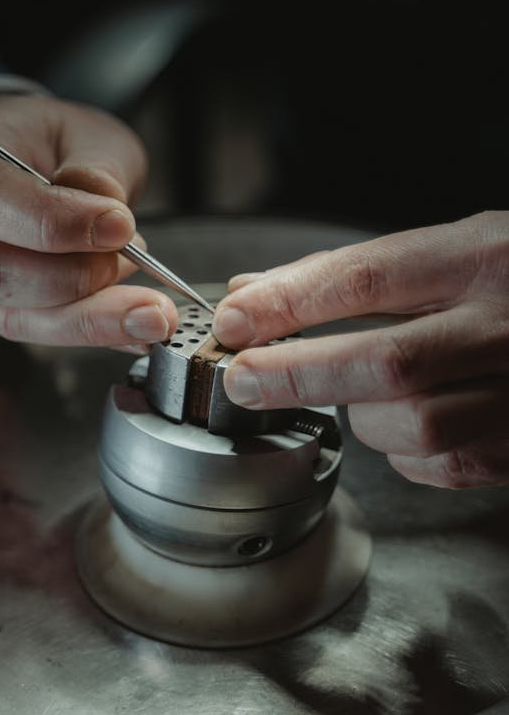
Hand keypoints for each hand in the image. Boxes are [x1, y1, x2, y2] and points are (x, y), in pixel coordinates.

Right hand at [0, 93, 176, 347]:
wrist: (30, 163)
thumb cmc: (50, 142)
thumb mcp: (85, 131)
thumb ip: (96, 167)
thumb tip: (107, 212)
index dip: (51, 222)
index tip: (118, 226)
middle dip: (75, 280)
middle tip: (137, 263)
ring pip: (18, 317)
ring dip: (93, 320)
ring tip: (153, 314)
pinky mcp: (2, 310)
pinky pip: (43, 331)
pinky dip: (99, 331)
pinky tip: (140, 328)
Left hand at [212, 212, 508, 488]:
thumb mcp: (450, 249)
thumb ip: (351, 273)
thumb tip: (253, 295)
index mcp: (484, 257)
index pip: (366, 277)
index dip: (289, 302)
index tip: (234, 320)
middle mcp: (507, 324)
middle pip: (387, 362)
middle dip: (301, 374)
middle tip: (244, 380)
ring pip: (413, 425)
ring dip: (362, 416)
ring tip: (354, 394)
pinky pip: (444, 465)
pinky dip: (404, 453)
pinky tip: (403, 425)